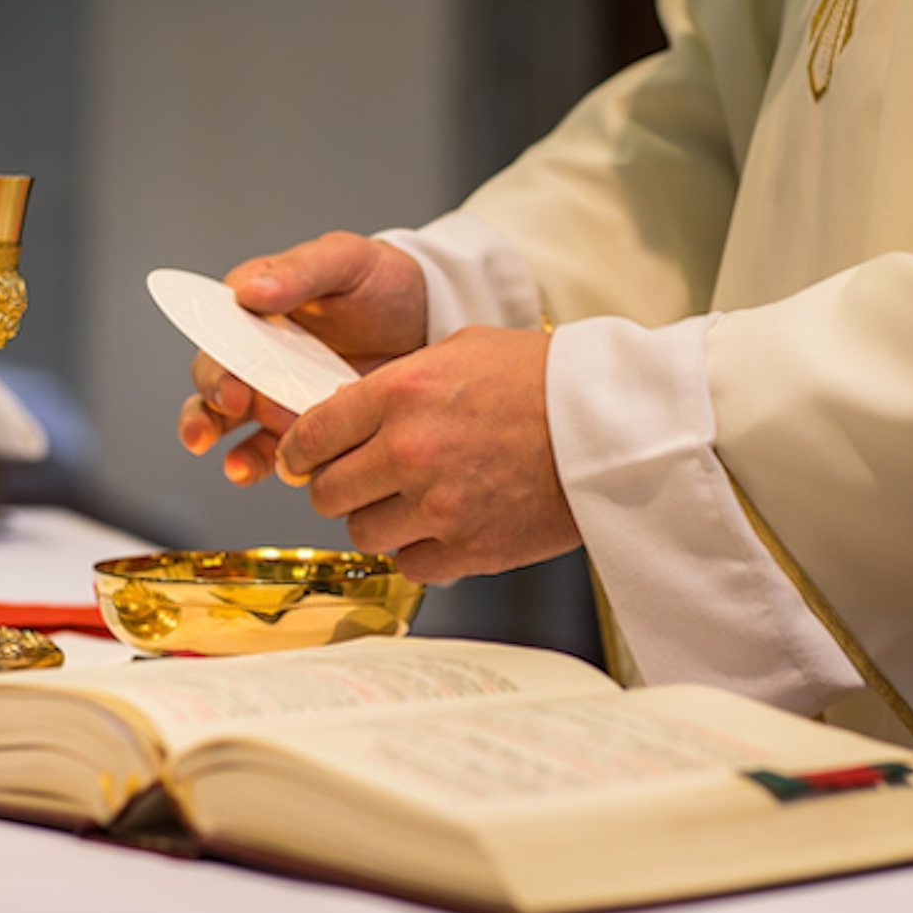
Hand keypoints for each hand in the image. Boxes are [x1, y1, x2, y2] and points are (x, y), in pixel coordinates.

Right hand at [177, 231, 427, 484]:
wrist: (430, 319)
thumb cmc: (383, 280)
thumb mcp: (345, 260)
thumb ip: (300, 272)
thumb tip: (249, 291)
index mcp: (255, 306)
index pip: (217, 334)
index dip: (215, 363)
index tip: (230, 386)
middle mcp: (256, 351)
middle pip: (215, 382)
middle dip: (211, 408)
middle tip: (233, 415)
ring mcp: (276, 390)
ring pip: (231, 423)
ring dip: (226, 446)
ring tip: (239, 466)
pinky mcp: (302, 424)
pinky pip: (269, 449)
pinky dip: (259, 464)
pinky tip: (262, 473)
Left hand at [275, 326, 580, 582]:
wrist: (613, 426)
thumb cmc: (545, 380)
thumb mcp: (461, 349)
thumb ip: (398, 380)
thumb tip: (349, 410)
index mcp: (401, 394)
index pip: (311, 434)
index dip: (299, 450)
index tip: (304, 458)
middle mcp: (410, 451)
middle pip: (326, 491)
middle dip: (336, 486)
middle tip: (358, 480)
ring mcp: (438, 505)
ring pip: (362, 532)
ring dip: (377, 519)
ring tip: (408, 502)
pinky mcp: (469, 548)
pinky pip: (409, 563)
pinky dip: (418, 549)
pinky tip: (441, 525)